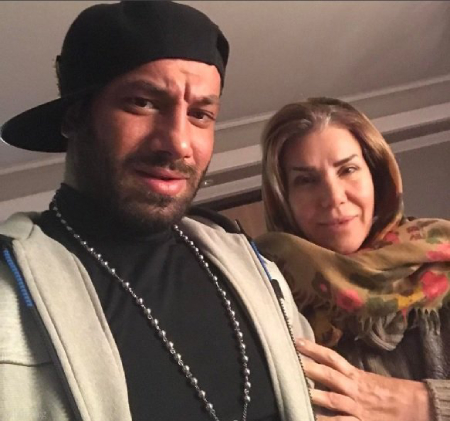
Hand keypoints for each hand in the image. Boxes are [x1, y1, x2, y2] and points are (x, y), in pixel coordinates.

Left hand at [296, 339, 430, 420]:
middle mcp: (354, 388)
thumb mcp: (367, 378)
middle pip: (328, 375)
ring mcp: (357, 407)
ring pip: (333, 399)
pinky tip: (313, 419)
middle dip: (309, 369)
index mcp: (355, 375)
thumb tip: (324, 365)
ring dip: (315, 396)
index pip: (332, 358)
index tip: (297, 342)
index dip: (314, 349)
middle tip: (290, 362)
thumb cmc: (390, 392)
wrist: (415, 407)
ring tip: (296, 391)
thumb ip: (347, 374)